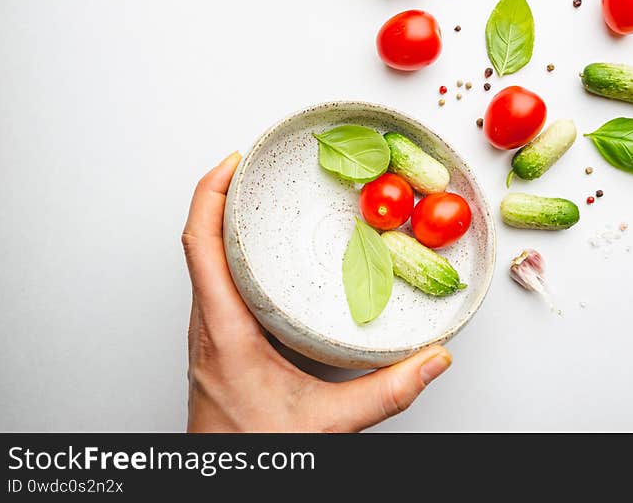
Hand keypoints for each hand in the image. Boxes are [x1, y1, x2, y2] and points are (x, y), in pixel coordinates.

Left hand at [181, 152, 451, 431]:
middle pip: (199, 242)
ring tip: (260, 199)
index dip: (210, 193)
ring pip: (205, 262)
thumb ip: (386, 392)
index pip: (200, 243)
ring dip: (225, 223)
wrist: (222, 484)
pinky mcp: (219, 344)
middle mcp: (208, 325)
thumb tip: (433, 359)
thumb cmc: (255, 453)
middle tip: (255, 167)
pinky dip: (233, 254)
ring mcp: (210, 334)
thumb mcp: (328, 423)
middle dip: (222, 195)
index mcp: (223, 329)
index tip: (234, 162)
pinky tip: (266, 257)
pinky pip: (216, 283)